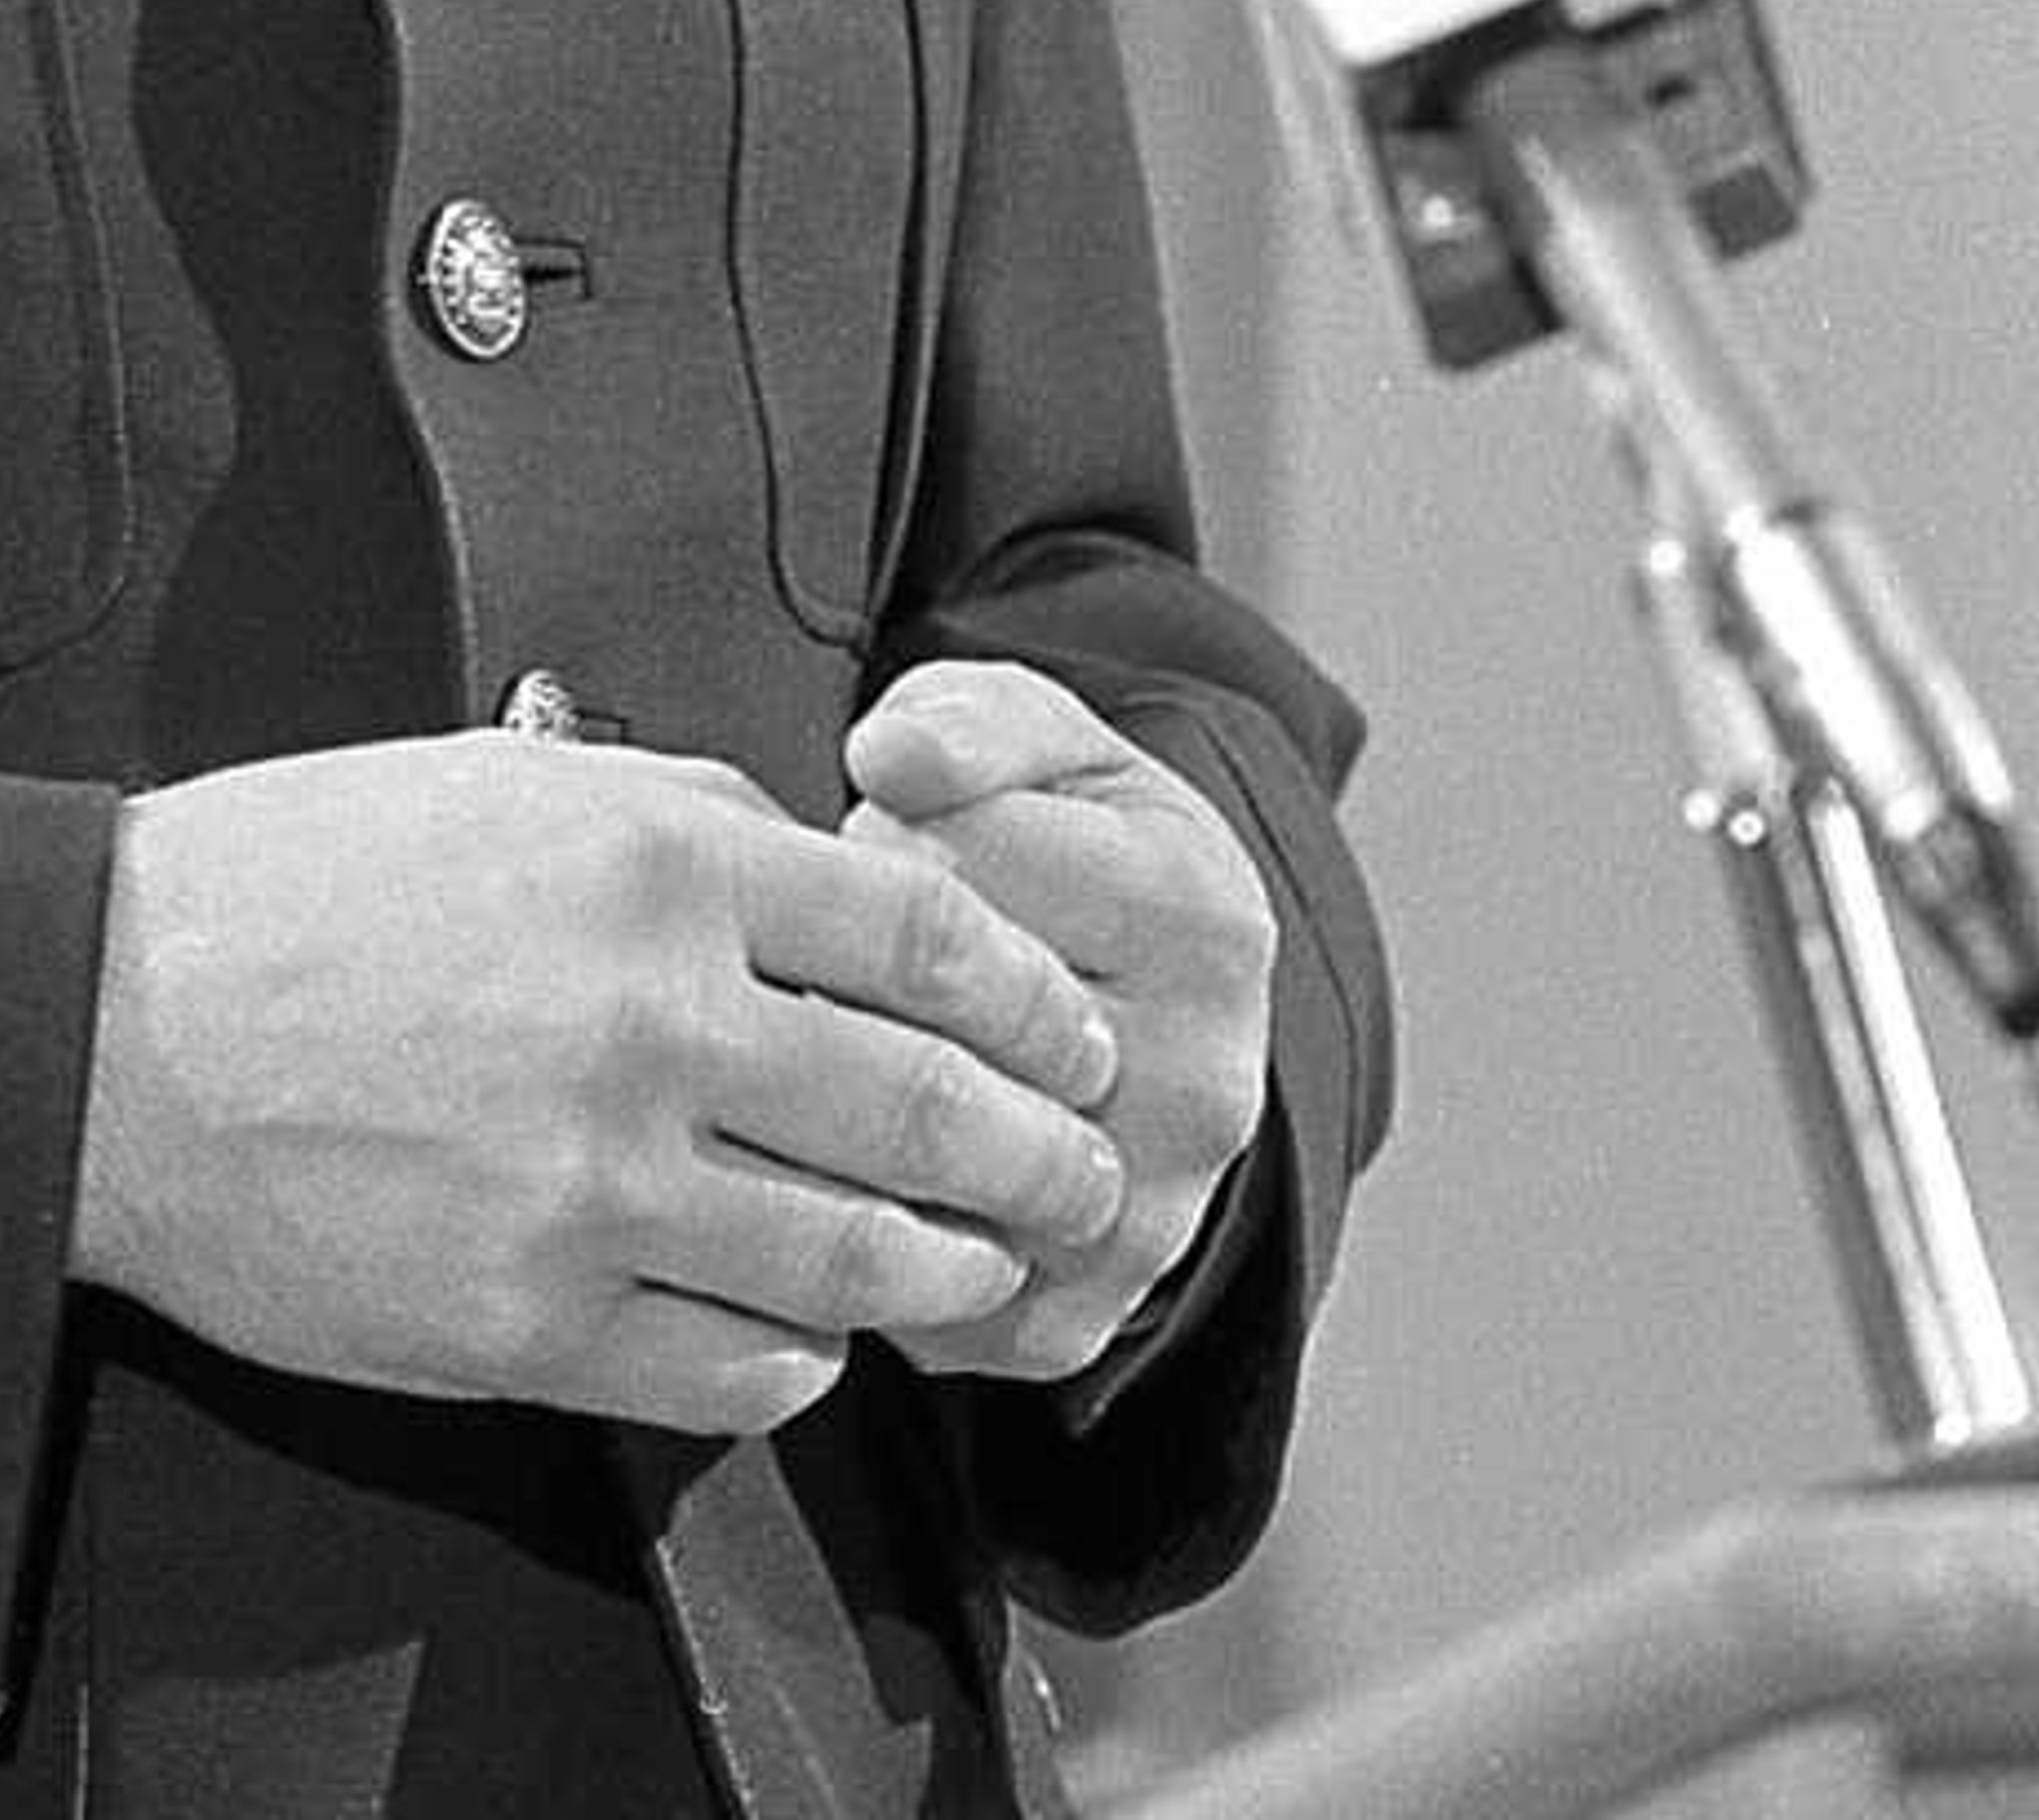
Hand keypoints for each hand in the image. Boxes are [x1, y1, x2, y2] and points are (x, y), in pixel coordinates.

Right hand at [70, 728, 1124, 1436]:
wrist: (111, 1029)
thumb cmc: (292, 887)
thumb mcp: (502, 780)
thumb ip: (679, 816)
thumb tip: (814, 866)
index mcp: (653, 862)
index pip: (927, 937)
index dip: (1033, 997)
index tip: (1071, 1032)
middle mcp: (651, 1022)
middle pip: (928, 1108)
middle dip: (1042, 1157)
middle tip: (1086, 1174)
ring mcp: (596, 1186)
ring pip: (858, 1259)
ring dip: (950, 1272)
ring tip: (979, 1269)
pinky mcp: (534, 1324)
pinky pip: (737, 1369)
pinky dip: (805, 1359)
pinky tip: (812, 1333)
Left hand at [838, 660, 1276, 1390]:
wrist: (1143, 1000)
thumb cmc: (1066, 838)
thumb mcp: (1036, 738)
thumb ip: (967, 720)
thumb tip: (889, 760)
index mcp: (1195, 919)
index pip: (944, 877)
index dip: (877, 847)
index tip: (898, 840)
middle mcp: (1197, 1086)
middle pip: (923, 1028)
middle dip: (854, 975)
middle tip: (872, 949)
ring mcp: (1144, 1220)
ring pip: (908, 1165)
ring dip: (841, 1101)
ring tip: (863, 1036)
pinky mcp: (1077, 1318)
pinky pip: (915, 1286)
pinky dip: (854, 1219)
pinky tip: (854, 1148)